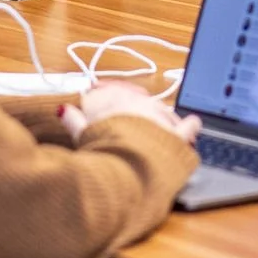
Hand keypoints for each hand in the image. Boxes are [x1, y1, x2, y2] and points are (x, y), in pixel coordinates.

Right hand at [60, 80, 199, 145]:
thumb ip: (73, 120)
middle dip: (135, 109)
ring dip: (159, 118)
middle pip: (139, 102)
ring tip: (156, 127)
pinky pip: (188, 126)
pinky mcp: (178, 136)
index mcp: (117, 100)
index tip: (103, 104)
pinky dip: (190, 125)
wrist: (128, 164)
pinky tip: (193, 123)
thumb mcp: (82, 133)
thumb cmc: (103, 148)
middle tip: (131, 119)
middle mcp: (142, 104)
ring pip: (162, 112)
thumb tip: (63, 110)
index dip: (106, 100)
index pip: (112, 94)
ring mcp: (161, 118)